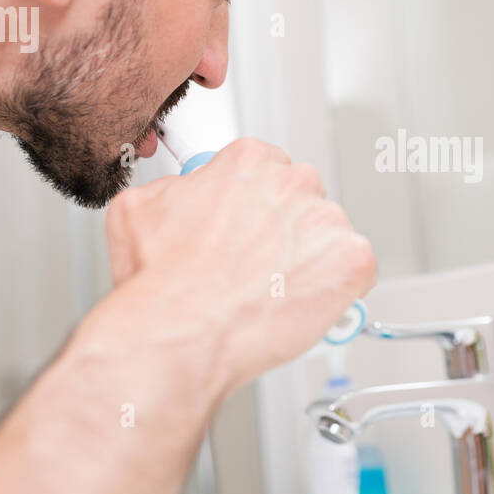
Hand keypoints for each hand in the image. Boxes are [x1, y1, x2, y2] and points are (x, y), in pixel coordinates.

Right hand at [103, 138, 376, 389]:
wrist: (181, 332)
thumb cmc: (161, 281)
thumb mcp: (138, 208)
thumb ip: (173, 188)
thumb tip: (183, 191)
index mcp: (249, 161)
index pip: (267, 171)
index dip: (254, 207)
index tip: (246, 229)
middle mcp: (294, 181)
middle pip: (302, 200)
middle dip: (284, 231)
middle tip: (258, 267)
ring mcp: (328, 221)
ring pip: (328, 237)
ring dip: (309, 261)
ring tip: (274, 292)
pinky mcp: (352, 261)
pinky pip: (355, 272)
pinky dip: (336, 290)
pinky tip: (301, 305)